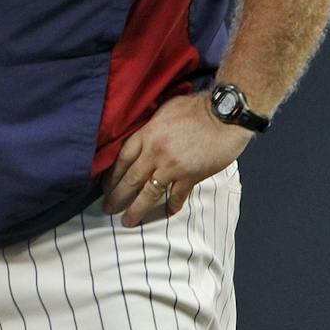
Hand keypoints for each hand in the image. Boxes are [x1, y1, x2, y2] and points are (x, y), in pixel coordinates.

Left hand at [101, 92, 252, 226]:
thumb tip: (144, 135)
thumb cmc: (196, 108)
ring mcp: (173, 166)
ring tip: (128, 220)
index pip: (123, 159)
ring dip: (137, 208)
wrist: (224, 115)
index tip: (105, 187)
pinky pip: (177, 195)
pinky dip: (172, 205)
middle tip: (108, 209)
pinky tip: (167, 213)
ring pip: (150, 192)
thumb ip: (151, 126)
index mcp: (146, 134)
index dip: (112, 175)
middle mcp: (155, 152)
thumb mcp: (164, 111)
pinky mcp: (191, 175)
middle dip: (118, 196)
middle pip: (131, 179)